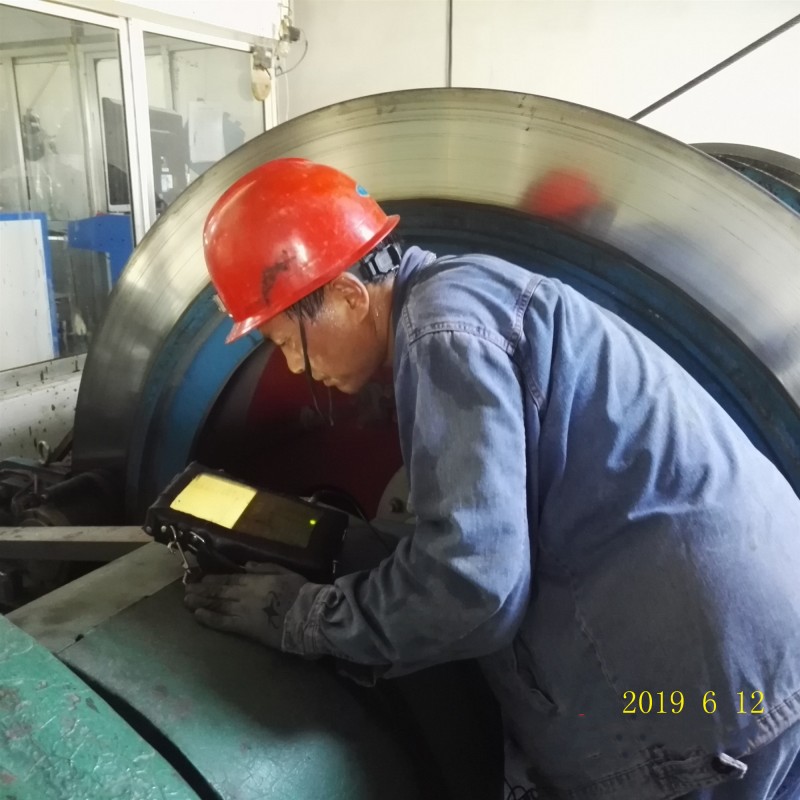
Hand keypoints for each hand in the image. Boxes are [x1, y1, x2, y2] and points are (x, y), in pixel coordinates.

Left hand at [184, 561, 307, 649]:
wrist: (305, 615)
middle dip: (201, 591)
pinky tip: (198, 616)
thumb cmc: (299, 592)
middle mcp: (243, 594)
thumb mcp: (284, 572)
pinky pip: (222, 622)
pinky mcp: (244, 627)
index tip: (200, 579)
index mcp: (254, 580)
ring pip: (216, 605)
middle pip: (218, 592)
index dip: (212, 579)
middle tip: (187, 590)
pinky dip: (209, 619)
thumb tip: (246, 564)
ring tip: (187, 602)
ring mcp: (241, 611)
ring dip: (200, 603)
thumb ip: (264, 568)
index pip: (228, 578)